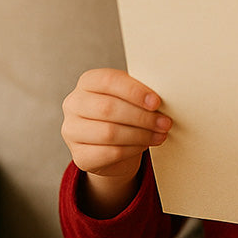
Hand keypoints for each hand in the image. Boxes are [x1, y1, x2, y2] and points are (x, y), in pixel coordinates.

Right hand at [60, 67, 170, 215]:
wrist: (115, 146)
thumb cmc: (127, 113)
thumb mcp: (133, 97)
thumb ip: (141, 93)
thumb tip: (163, 97)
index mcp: (88, 82)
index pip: (108, 81)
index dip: (134, 91)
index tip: (156, 102)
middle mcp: (73, 104)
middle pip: (108, 109)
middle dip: (142, 117)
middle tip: (165, 122)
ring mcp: (71, 131)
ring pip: (109, 133)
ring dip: (141, 135)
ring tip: (160, 134)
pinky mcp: (79, 156)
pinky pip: (109, 153)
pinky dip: (132, 149)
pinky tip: (145, 145)